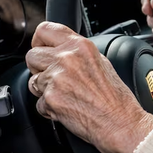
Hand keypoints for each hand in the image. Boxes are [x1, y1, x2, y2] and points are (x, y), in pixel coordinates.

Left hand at [26, 22, 152, 152]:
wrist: (120, 122)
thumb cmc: (116, 98)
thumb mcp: (102, 63)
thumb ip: (78, 53)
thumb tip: (61, 50)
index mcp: (81, 46)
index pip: (44, 30)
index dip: (39, 40)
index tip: (42, 47)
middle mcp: (67, 59)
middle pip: (32, 55)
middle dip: (39, 67)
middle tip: (54, 76)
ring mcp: (56, 78)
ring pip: (32, 80)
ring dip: (43, 88)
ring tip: (64, 94)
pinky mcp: (50, 99)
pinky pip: (38, 102)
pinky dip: (49, 107)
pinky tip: (67, 107)